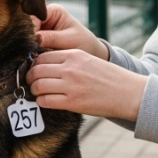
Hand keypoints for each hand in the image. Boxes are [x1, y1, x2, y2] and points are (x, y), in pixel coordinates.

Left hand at [26, 49, 147, 121]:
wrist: (127, 93)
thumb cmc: (108, 77)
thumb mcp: (88, 60)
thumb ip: (68, 60)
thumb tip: (45, 65)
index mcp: (74, 55)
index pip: (42, 56)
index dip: (34, 64)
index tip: (34, 71)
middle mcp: (70, 68)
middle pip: (37, 70)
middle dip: (30, 78)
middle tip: (31, 83)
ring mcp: (70, 86)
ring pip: (38, 86)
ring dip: (35, 91)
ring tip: (39, 93)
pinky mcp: (72, 103)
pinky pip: (46, 101)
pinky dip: (42, 102)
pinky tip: (47, 101)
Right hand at [31, 5, 110, 59]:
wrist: (88, 54)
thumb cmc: (83, 43)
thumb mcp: (70, 40)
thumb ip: (52, 38)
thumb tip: (35, 38)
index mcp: (52, 11)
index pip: (34, 17)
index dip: (30, 29)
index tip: (31, 42)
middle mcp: (42, 18)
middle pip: (27, 27)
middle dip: (27, 40)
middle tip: (29, 52)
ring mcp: (38, 30)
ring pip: (25, 38)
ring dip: (27, 48)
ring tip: (30, 58)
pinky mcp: (35, 42)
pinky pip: (27, 46)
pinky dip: (29, 53)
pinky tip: (30, 60)